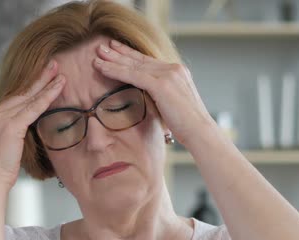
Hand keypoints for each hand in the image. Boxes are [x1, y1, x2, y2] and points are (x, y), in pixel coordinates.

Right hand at [0, 60, 65, 188]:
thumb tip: (32, 128)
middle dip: (40, 78)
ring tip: (60, 73)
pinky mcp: (10, 126)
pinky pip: (33, 108)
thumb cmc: (2, 169)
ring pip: (29, 98)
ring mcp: (2, 118)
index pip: (17, 97)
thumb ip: (18, 133)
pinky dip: (47, 97)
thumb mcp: (10, 146)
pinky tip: (58, 88)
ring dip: (47, 84)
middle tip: (53, 64)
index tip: (45, 76)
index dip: (32, 86)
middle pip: (23, 92)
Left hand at [93, 39, 215, 147]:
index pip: (149, 61)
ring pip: (134, 65)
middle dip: (119, 53)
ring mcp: (168, 75)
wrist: (201, 132)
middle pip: (140, 59)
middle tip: (102, 47)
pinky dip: (115, 71)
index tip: (117, 50)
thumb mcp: (173, 106)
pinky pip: (132, 75)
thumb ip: (160, 98)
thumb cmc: (188, 126)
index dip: (131, 55)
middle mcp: (174, 69)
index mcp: (177, 72)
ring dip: (113, 60)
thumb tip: (147, 101)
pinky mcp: (161, 84)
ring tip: (97, 55)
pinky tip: (102, 68)